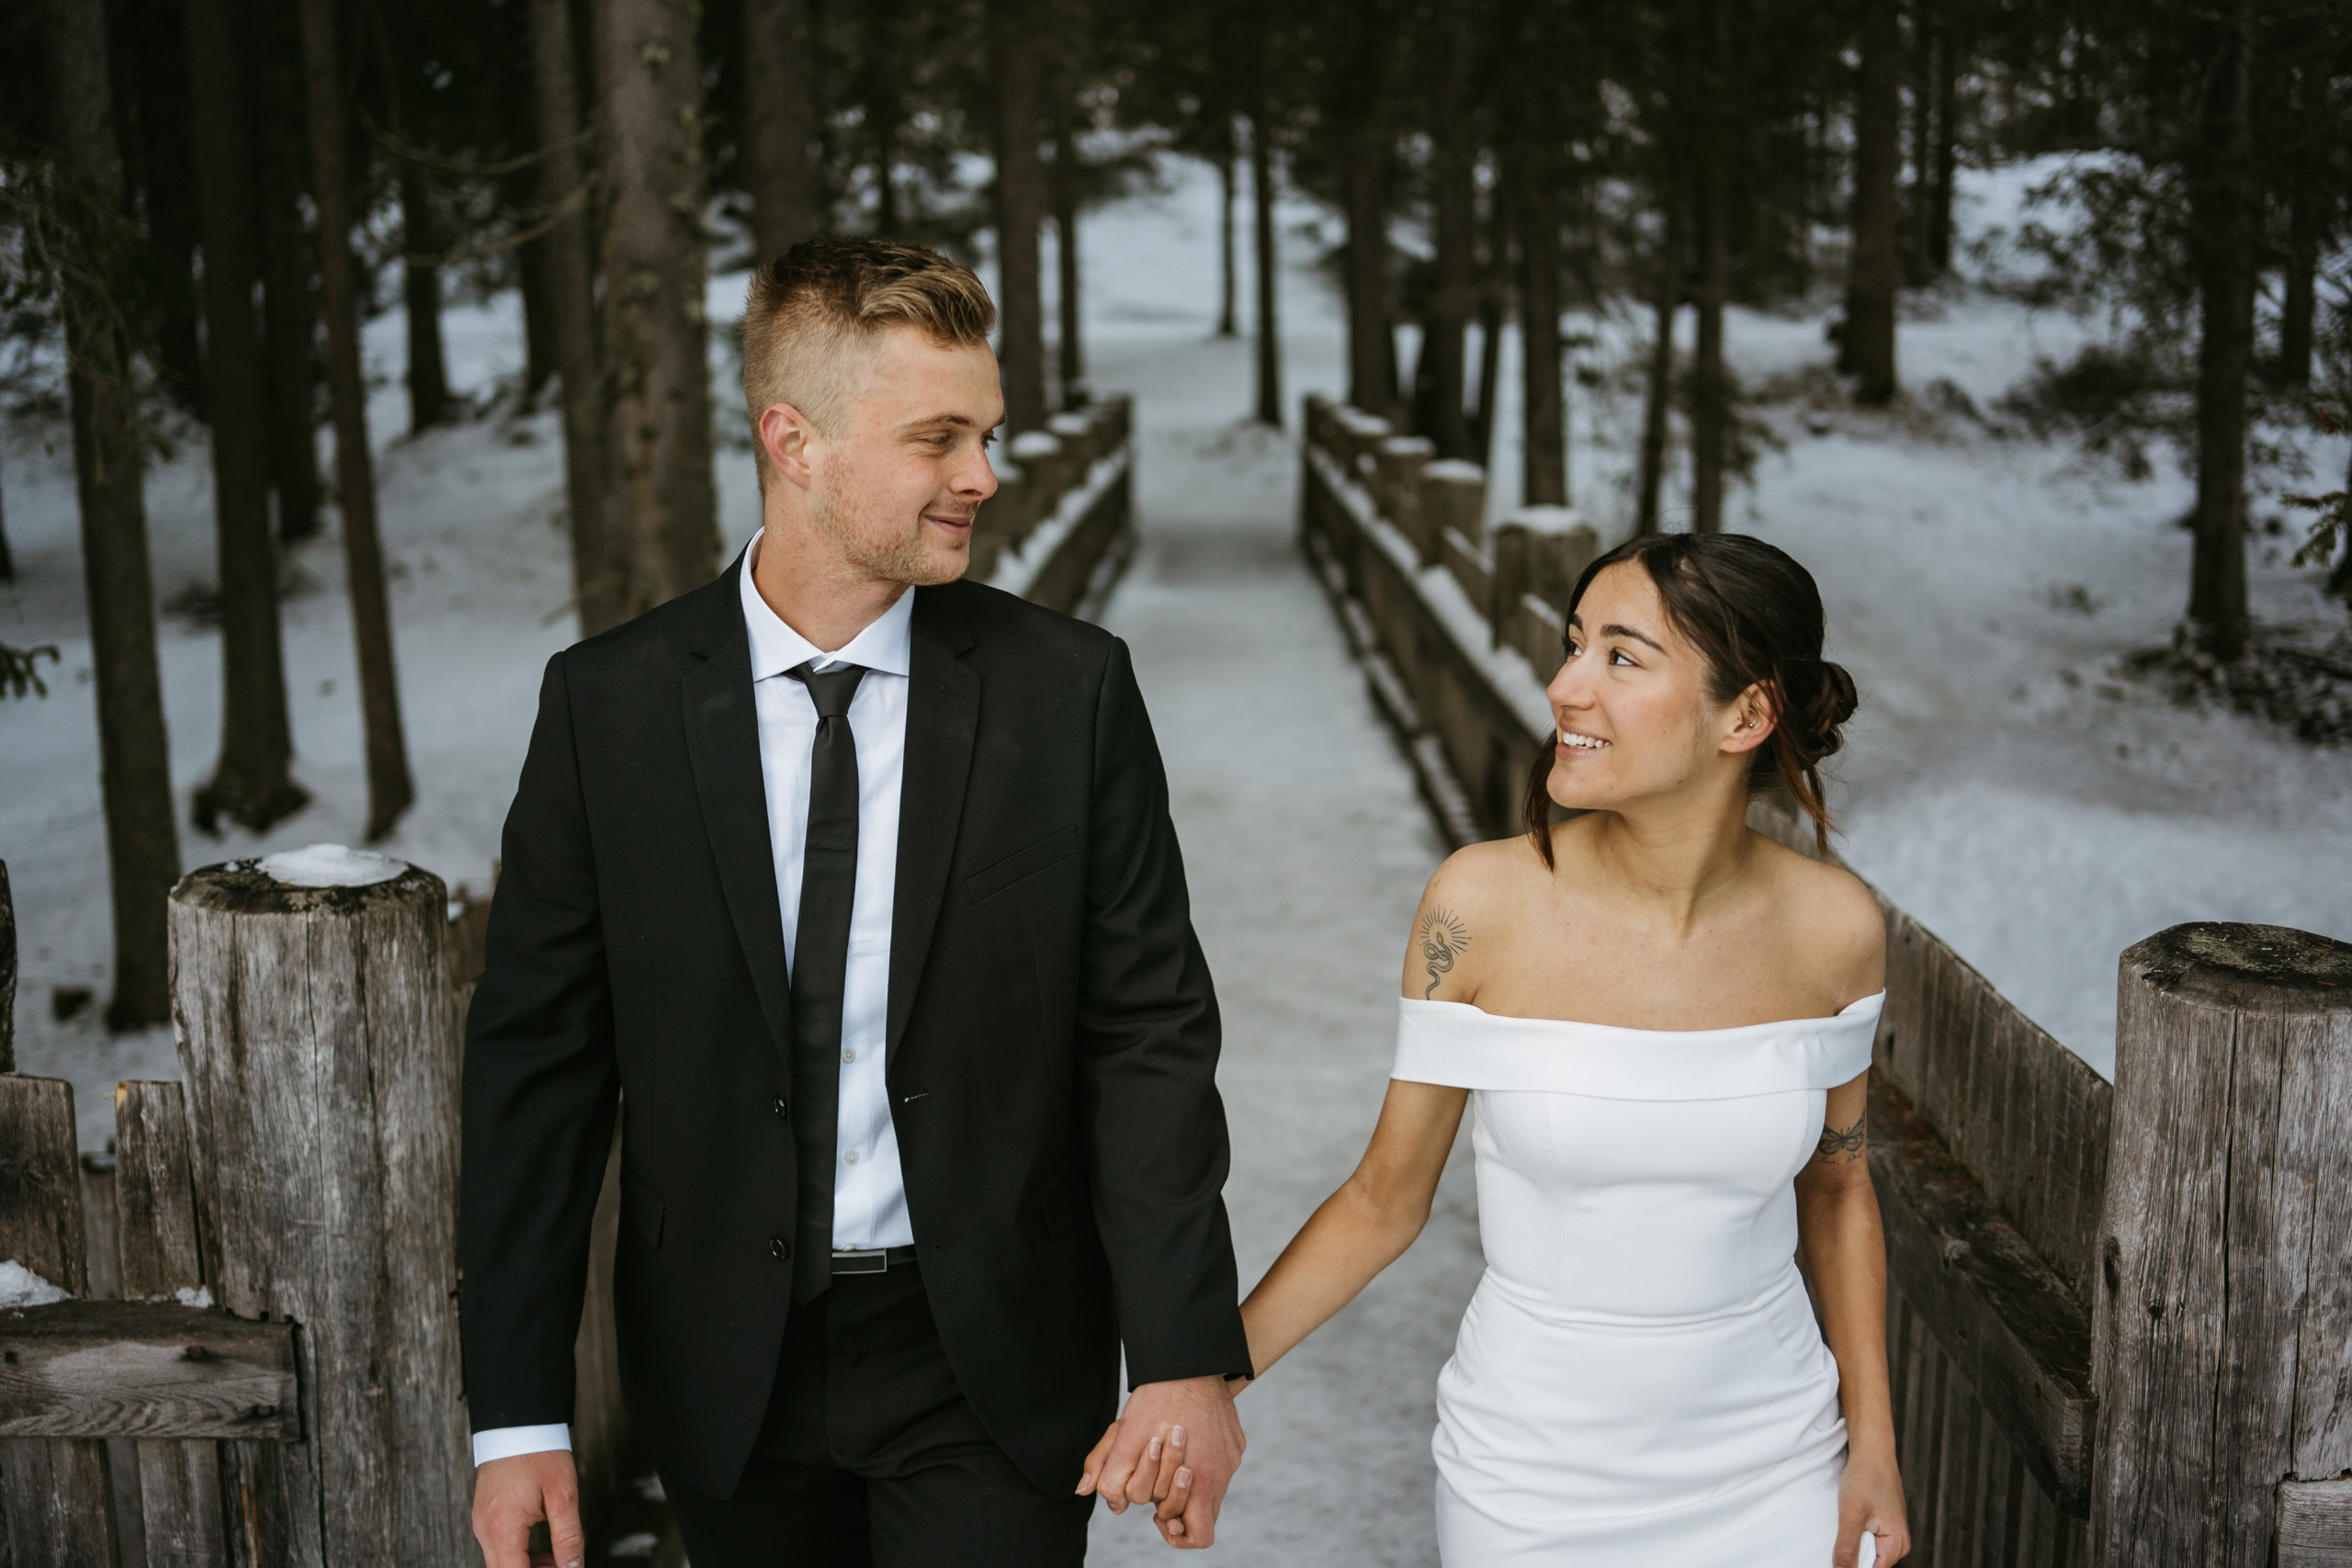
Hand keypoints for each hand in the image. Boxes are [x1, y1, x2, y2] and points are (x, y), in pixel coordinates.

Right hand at [473, 1450, 583, 1567]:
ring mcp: (481, 1522)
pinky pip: (498, 1546)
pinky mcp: (484, 1515)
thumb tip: (574, 1567)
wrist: (516, 1422)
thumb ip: (569, 1537)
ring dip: (526, 1567)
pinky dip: (518, 1554)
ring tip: (557, 1561)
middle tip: (563, 1567)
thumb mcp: (563, 1495)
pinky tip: (542, 1550)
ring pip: (500, 1562)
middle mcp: (484, 1530)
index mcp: (502, 1528)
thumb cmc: (539, 1452)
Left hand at [1076, 1375, 1244, 1548]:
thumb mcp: (1124, 1435)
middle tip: (1157, 1484)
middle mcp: (1222, 1473)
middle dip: (1176, 1503)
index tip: (1156, 1513)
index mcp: (1200, 1481)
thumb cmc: (1157, 1399)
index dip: (1173, 1529)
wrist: (1189, 1360)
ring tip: (1169, 1458)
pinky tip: (1187, 1437)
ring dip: (1188, 1482)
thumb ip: (1109, 1473)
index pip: (1195, 1534)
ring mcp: (1232, 1457)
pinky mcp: (1236, 1442)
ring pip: (1212, 1490)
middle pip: (1203, 1515)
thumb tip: (1098, 1499)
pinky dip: (1203, 1459)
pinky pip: (1221, 1465)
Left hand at [1835, 1451, 1909, 1566]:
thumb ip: (1847, 1547)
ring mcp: (1892, 1534)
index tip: (1838, 1555)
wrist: (1872, 1452)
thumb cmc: (1865, 1479)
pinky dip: (1855, 1534)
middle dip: (1852, 1556)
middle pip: (1870, 1564)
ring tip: (1847, 1523)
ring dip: (1852, 1544)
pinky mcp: (1884, 1525)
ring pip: (1867, 1552)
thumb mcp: (1851, 1515)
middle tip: (1840, 1534)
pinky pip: (1867, 1540)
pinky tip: (1849, 1520)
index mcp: (1897, 1545)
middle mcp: (1899, 1543)